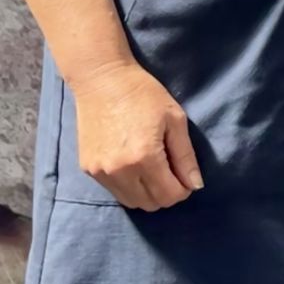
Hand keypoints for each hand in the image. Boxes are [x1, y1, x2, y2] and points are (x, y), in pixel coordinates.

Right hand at [70, 61, 202, 210]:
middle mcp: (120, 171)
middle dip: (166, 193)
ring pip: (132, 202)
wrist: (101, 79)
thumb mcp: (174, 119)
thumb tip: (195, 185)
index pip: (169, 195)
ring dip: (147, 193)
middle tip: (171, 171)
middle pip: (151, 204)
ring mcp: (100, 172)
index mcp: (144, 157)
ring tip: (152, 168)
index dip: (183, 189)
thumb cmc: (143, 94)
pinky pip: (115, 191)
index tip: (185, 176)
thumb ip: (185, 156)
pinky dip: (128, 186)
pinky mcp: (88, 168)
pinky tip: (133, 164)